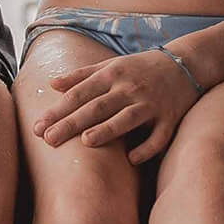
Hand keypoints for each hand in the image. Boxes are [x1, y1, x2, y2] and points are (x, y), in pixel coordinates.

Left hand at [31, 50, 201, 163]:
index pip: (79, 94)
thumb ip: (81, 75)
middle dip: (71, 123)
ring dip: (107, 130)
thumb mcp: (110, 65)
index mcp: (111, 75)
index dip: (58, 109)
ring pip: (126, 119)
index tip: (38, 126)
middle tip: (48, 139)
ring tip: (86, 142)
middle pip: (96, 107)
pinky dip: (147, 147)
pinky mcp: (170, 118)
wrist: (185, 64)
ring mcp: (150, 104)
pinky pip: (159, 136)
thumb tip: (52, 84)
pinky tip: (132, 159)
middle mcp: (129, 89)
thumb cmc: (140, 67)